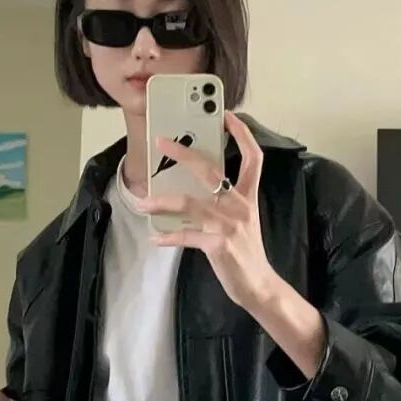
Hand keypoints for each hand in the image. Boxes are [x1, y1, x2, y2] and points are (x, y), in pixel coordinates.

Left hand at [139, 113, 278, 313]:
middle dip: (184, 153)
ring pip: (190, 203)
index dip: (242, 134)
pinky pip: (187, 236)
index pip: (253, 158)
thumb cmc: (244, 251)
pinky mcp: (218, 244)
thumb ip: (223, 201)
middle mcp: (239, 205)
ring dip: (162, 202)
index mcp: (247, 196)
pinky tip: (155, 237)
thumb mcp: (241, 220)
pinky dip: (169, 236)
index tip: (227, 115)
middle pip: (211, 170)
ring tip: (142, 202)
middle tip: (161, 140)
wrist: (258, 284)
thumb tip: (192, 185)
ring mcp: (229, 224)